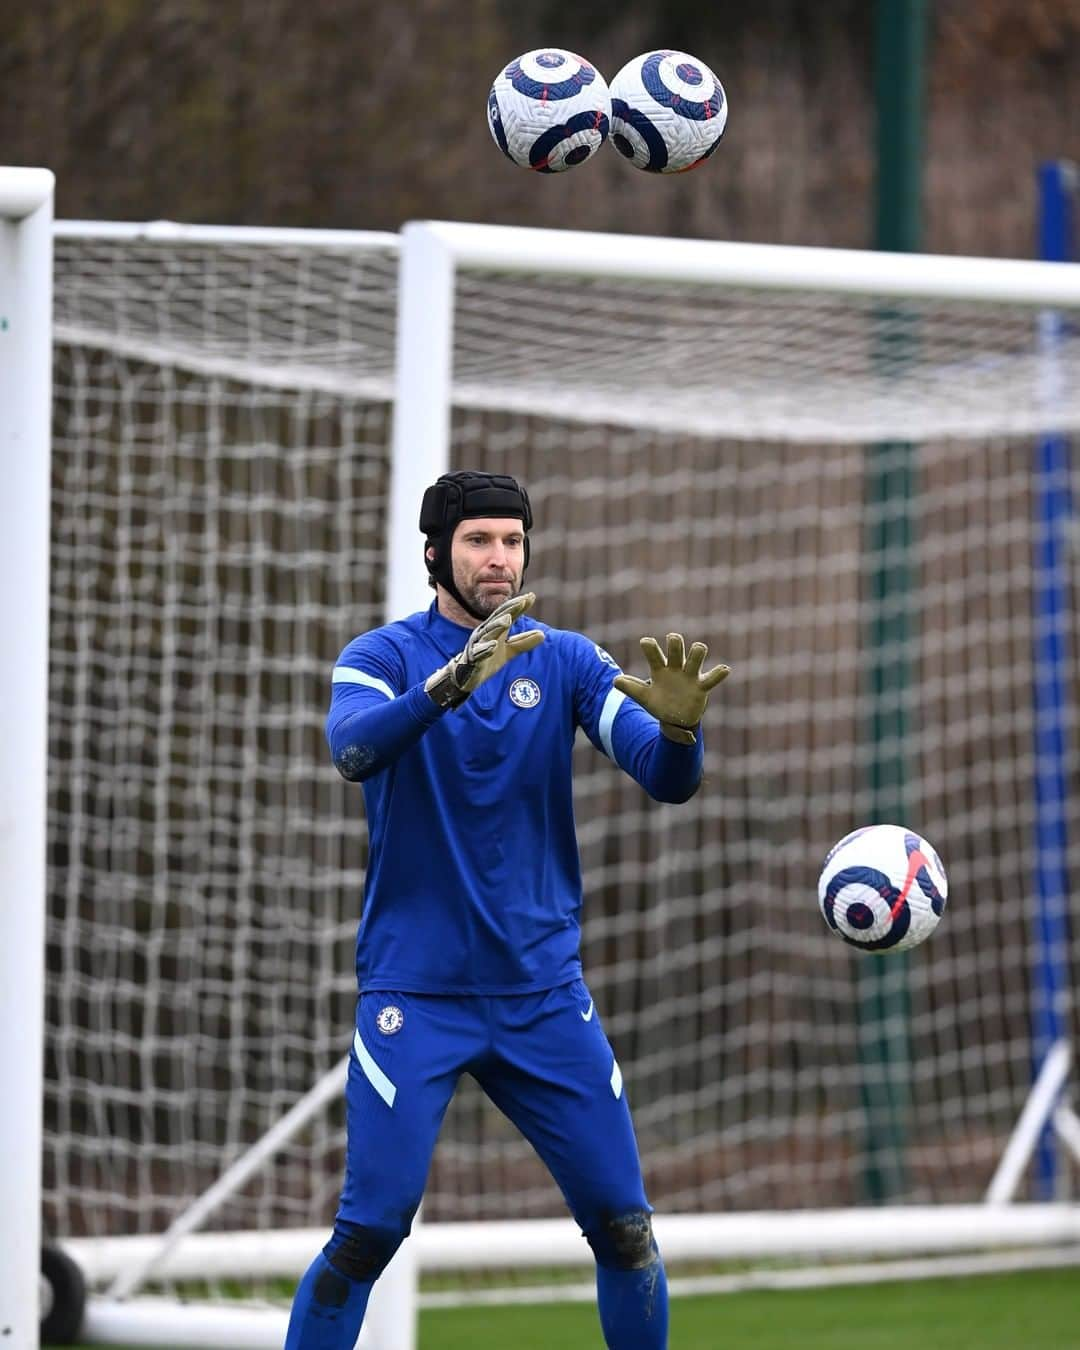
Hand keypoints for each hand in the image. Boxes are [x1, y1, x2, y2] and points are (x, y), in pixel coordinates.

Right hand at [425, 592, 543, 709]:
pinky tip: (493, 645)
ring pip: (488, 633)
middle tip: (522, 602)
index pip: (507, 613)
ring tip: (508, 619)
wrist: (466, 675)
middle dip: (510, 610)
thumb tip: (543, 634)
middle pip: (498, 619)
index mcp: (493, 629)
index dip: (518, 606)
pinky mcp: (472, 659)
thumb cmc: (487, 658)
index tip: (531, 597)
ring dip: (497, 625)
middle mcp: (484, 633)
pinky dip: (486, 648)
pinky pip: (478, 653)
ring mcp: (477, 645)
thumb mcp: (509, 651)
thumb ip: (523, 642)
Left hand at [613, 632, 728, 743]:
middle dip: (676, 642)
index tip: (646, 642)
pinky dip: (719, 673)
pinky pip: (712, 678)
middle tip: (673, 639)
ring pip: (696, 657)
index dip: (650, 646)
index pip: (654, 652)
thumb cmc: (659, 702)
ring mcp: (690, 676)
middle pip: (677, 647)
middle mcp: (676, 668)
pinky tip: (725, 669)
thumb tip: (615, 680)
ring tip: (698, 649)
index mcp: (660, 668)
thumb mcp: (644, 697)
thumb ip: (631, 688)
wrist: (675, 719)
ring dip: (698, 652)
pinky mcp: (701, 687)